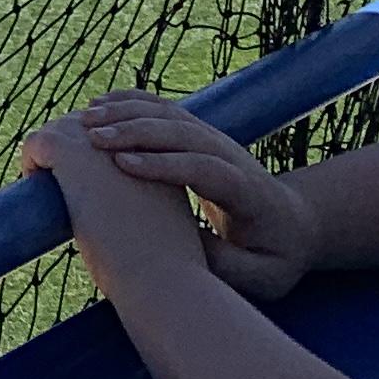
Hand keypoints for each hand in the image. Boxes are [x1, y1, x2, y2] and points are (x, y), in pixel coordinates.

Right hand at [49, 95, 317, 302]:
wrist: (294, 224)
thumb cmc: (274, 257)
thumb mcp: (261, 277)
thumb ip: (223, 264)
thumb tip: (178, 248)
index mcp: (247, 191)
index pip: (204, 167)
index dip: (164, 163)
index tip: (123, 165)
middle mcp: (230, 155)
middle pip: (183, 131)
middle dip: (136, 131)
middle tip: (91, 137)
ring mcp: (215, 139)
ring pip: (170, 114)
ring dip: (127, 112)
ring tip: (84, 120)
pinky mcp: (200, 134)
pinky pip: (163, 108)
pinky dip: (131, 102)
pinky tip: (99, 106)